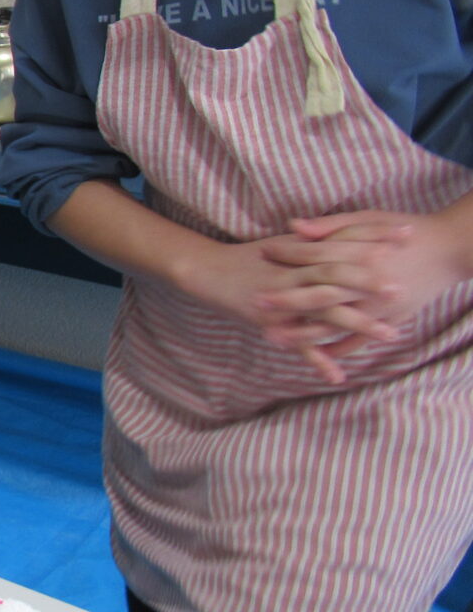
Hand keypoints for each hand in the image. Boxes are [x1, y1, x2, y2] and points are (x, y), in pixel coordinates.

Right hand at [174, 235, 392, 383]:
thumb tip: (350, 235)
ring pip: (325, 310)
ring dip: (358, 323)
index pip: (342, 241)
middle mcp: (292, 273)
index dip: (373, 238)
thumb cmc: (246, 256)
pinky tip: (339, 376)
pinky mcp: (269, 321)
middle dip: (370, 283)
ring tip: (390, 335)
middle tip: (401, 290)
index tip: (406, 236)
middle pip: (337, 274)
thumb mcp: (282, 244)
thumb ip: (314, 240)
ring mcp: (281, 299)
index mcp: (299, 250)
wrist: (205, 269)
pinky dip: (319, 360)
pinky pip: (298, 344)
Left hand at [256, 210, 469, 363]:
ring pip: (333, 323)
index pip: (315, 254)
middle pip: (319, 292)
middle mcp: (367, 282)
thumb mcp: (369, 220)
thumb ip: (331, 226)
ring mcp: (378, 305)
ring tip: (271, 337)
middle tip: (255, 301)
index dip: (287, 252)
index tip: (261, 250)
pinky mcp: (388, 320)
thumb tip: (292, 226)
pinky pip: (357, 340)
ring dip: (301, 332)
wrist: (451, 249)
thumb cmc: (407, 230)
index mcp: (360, 253)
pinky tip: (310, 355)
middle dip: (285, 298)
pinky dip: (334, 350)